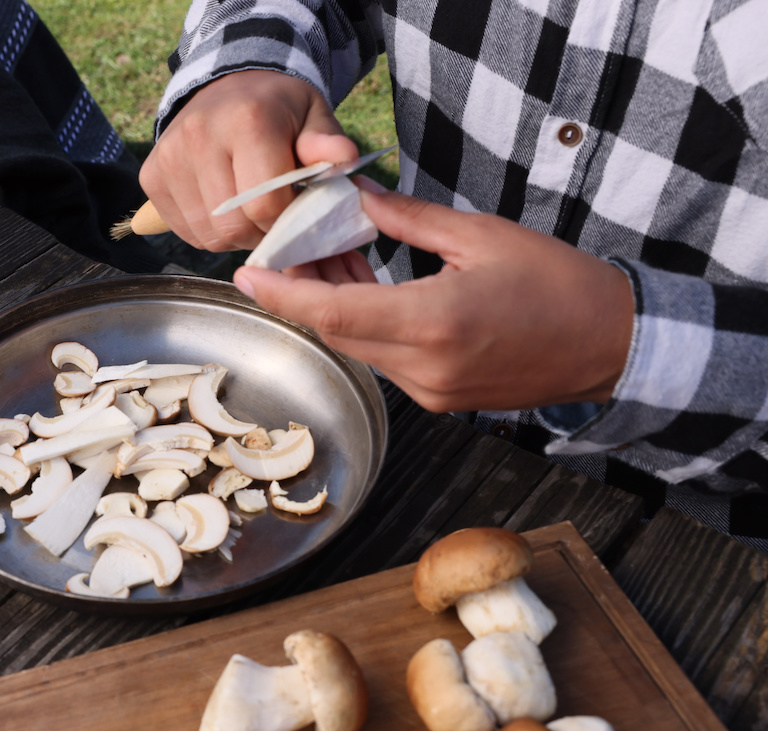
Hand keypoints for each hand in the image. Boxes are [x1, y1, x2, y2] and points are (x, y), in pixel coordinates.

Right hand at [140, 70, 357, 251]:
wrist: (228, 88)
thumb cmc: (278, 110)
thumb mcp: (312, 116)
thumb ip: (326, 142)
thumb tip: (342, 158)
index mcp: (246, 120)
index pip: (266, 205)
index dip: (287, 219)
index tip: (294, 206)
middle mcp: (199, 136)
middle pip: (235, 225)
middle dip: (261, 231)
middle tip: (273, 213)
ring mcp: (169, 158)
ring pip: (209, 235)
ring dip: (235, 236)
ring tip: (248, 210)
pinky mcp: (152, 177)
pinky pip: (186, 231)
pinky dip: (209, 231)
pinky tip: (222, 208)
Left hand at [230, 189, 635, 412]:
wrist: (612, 344)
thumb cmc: (559, 284)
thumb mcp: (482, 236)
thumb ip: (410, 221)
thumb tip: (358, 201)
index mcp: (435, 324)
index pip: (335, 314)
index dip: (284, 295)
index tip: (247, 273)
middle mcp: (425, 368)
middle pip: (340, 331)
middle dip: (306, 292)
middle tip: (291, 247)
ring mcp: (432, 392)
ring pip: (361, 347)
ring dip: (339, 307)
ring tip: (333, 258)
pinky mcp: (442, 400)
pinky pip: (386, 361)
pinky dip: (370, 326)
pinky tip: (369, 289)